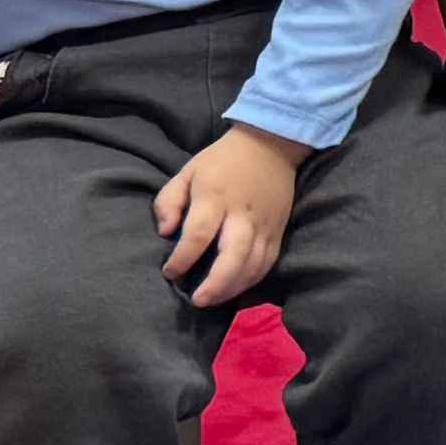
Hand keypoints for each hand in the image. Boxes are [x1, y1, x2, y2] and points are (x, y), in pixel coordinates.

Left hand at [154, 124, 303, 310]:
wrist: (271, 144)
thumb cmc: (222, 161)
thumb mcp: (187, 172)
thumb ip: (169, 201)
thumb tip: (166, 232)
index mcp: (215, 197)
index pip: (198, 234)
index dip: (182, 258)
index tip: (169, 271)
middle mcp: (242, 214)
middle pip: (233, 255)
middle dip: (215, 283)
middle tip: (198, 300)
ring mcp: (265, 224)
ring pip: (254, 263)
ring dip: (234, 287)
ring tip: (214, 299)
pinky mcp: (279, 229)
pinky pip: (268, 261)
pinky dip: (253, 279)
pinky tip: (236, 288)